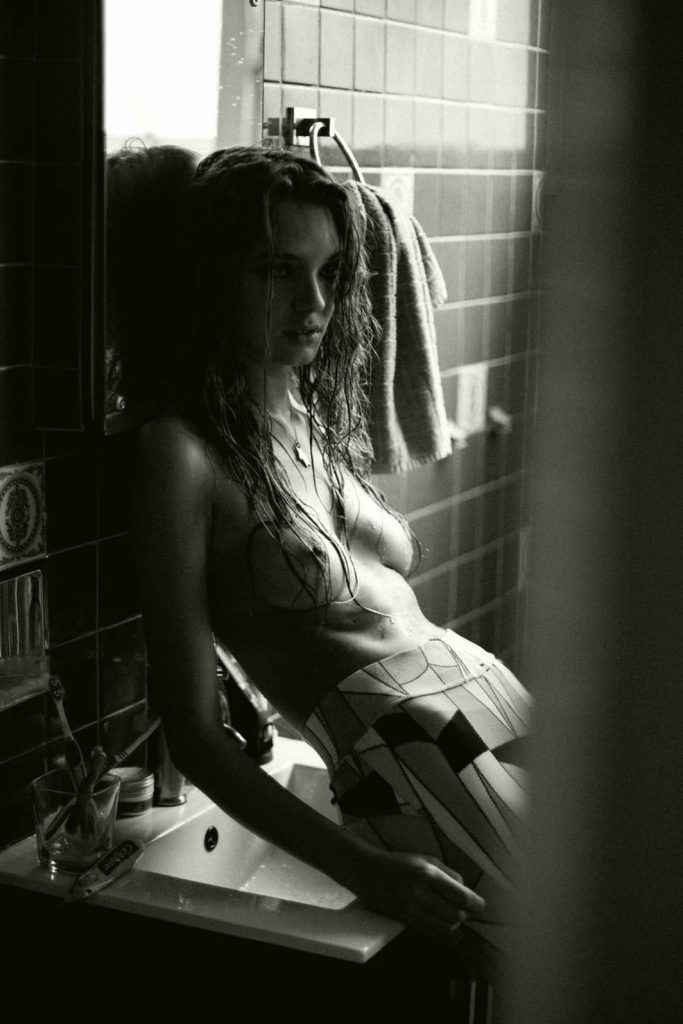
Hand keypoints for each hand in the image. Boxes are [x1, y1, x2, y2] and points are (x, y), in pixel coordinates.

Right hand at [350, 848, 485, 945]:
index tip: (481, 906)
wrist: (368, 872)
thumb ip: (449, 874)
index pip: (460, 896)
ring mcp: (411, 909)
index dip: (475, 904)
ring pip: (445, 928)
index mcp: (428, 874)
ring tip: (450, 914)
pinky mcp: (405, 921)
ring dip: (453, 923)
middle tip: (462, 908)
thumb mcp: (426, 859)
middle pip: (455, 915)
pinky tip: (442, 922)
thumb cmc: (400, 863)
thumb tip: (467, 891)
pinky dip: (442, 930)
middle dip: (463, 913)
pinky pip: (432, 933)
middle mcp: (420, 893)